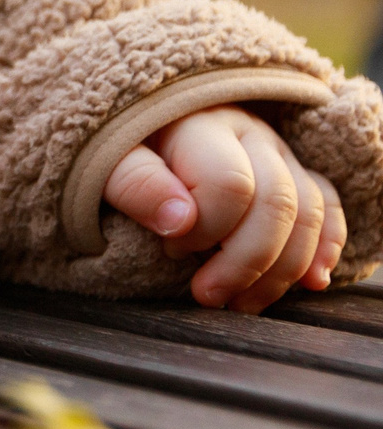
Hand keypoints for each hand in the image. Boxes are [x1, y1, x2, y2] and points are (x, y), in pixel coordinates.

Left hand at [103, 106, 345, 311]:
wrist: (126, 129)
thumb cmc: (113, 150)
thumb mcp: (102, 161)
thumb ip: (136, 184)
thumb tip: (180, 221)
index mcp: (200, 125)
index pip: (231, 184)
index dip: (206, 230)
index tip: (170, 250)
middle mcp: (248, 133)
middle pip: (279, 202)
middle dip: (248, 262)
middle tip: (208, 296)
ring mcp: (275, 151)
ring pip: (308, 210)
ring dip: (284, 268)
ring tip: (242, 304)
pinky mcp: (292, 171)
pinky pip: (326, 205)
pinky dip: (325, 245)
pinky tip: (312, 281)